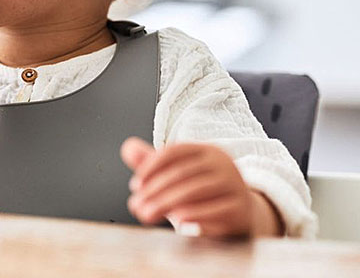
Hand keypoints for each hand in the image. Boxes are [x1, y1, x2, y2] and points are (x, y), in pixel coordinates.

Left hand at [120, 136, 254, 237]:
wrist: (244, 214)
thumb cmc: (205, 193)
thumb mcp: (180, 175)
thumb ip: (153, 162)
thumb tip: (127, 148)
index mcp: (206, 150)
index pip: (174, 152)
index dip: (151, 167)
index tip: (135, 185)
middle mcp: (222, 164)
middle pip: (182, 173)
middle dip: (154, 190)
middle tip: (136, 205)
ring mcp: (234, 186)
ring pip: (195, 191)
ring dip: (166, 204)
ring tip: (147, 214)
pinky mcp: (240, 209)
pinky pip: (215, 212)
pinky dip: (194, 216)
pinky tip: (177, 223)